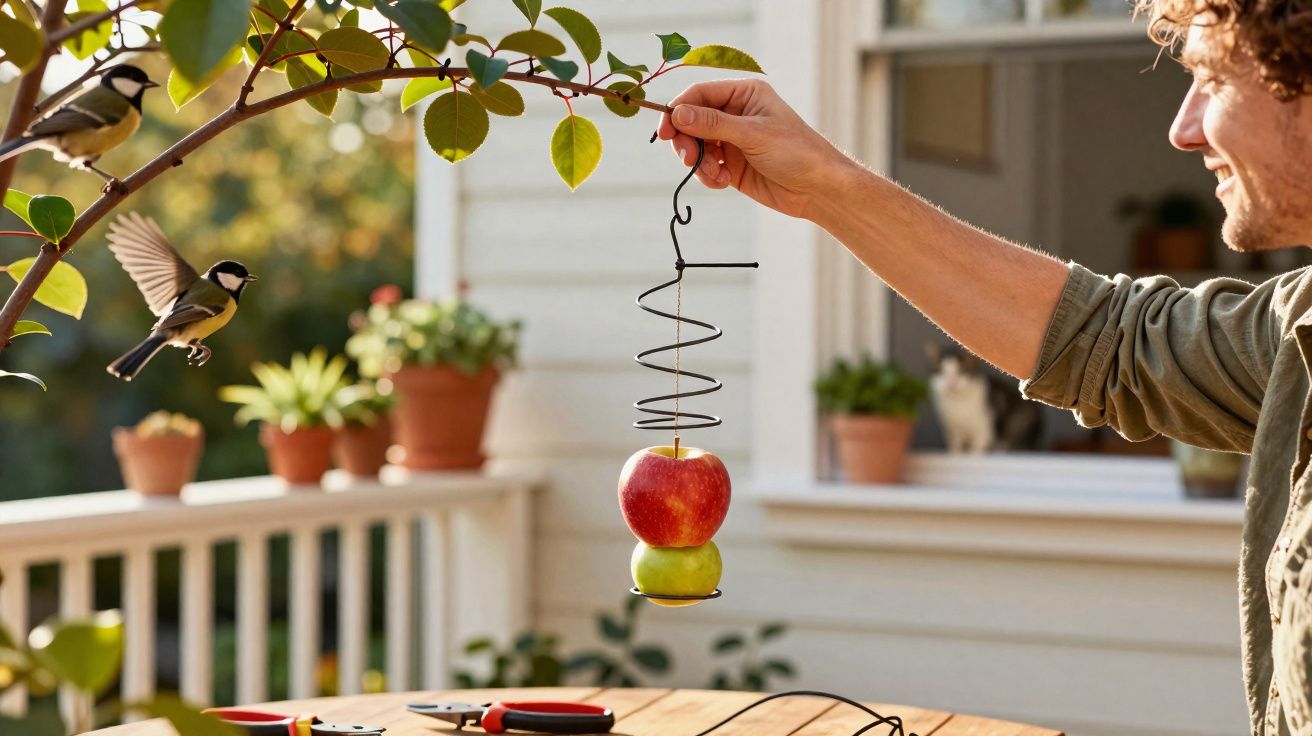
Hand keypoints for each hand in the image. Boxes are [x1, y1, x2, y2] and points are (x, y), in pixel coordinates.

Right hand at [657, 79, 851, 219]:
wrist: (818, 189)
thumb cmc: (796, 152)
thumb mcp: (753, 134)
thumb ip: (713, 124)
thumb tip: (678, 113)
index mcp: (743, 94)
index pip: (699, 94)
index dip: (677, 110)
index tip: (664, 132)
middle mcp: (735, 113)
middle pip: (691, 120)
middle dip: (686, 141)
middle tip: (689, 160)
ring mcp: (731, 140)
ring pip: (695, 146)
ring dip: (698, 162)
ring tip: (715, 175)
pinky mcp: (731, 165)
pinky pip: (704, 167)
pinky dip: (707, 176)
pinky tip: (722, 182)